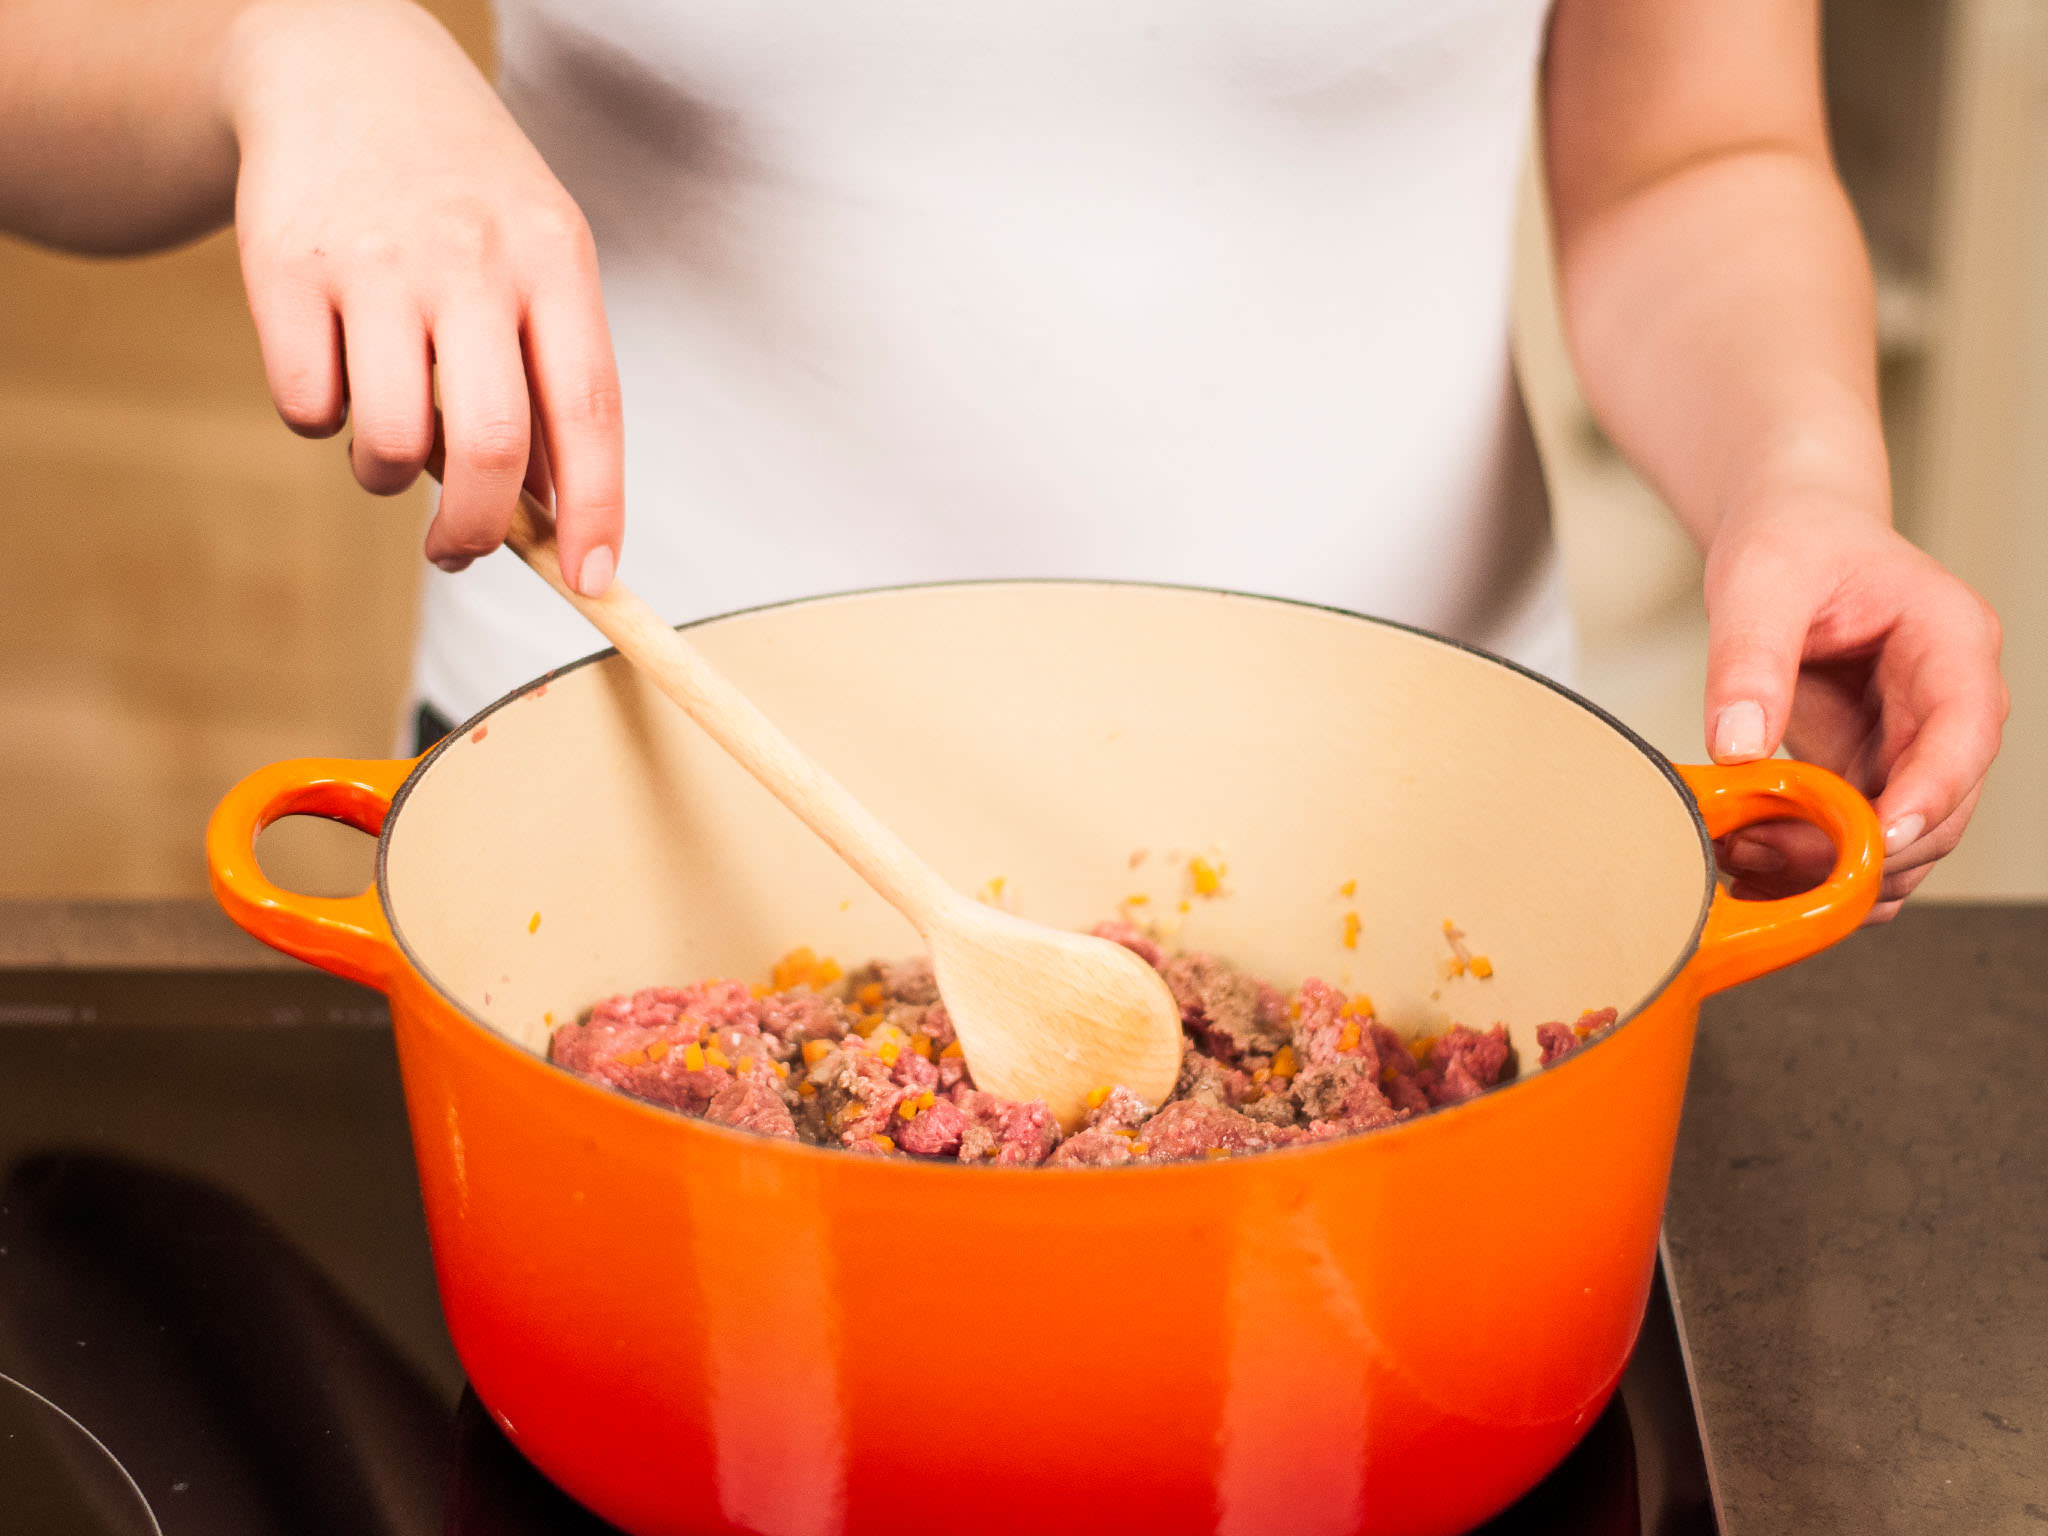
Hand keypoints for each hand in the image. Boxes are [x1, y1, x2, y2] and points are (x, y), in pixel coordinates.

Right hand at [220, 0, 620, 590]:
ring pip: (388, 443)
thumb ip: (553, 377)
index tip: (595, 581)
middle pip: (490, 446)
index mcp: (554, 260)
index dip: (596, 510)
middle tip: (460, 550)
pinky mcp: (283, 266)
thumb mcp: (539, 259)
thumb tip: (556, 518)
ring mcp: (374, 262)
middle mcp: (471, 259)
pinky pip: (306, 406)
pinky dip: (320, 420)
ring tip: (391, 441)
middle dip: (478, 531)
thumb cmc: (466, 200)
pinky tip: (336, 368)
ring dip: (388, 478)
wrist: (344, 70)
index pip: (590, 411)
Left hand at [1700, 499, 2006, 922]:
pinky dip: (1819, 866)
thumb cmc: (1791, 541)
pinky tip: (1757, 869)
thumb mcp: (1758, 581)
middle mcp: (1949, 701)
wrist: (1791, 538)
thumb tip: (1735, 748)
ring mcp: (1915, 743)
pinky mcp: (1874, 770)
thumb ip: (1749, 660)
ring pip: (1907, 839)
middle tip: (1765, 852)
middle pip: (1944, 804)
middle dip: (1866, 845)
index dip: (1931, 791)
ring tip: (1745, 857)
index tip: (1878, 836)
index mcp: (1948, 639)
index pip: (1966, 728)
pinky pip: (1864, 838)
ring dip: (1837, 867)